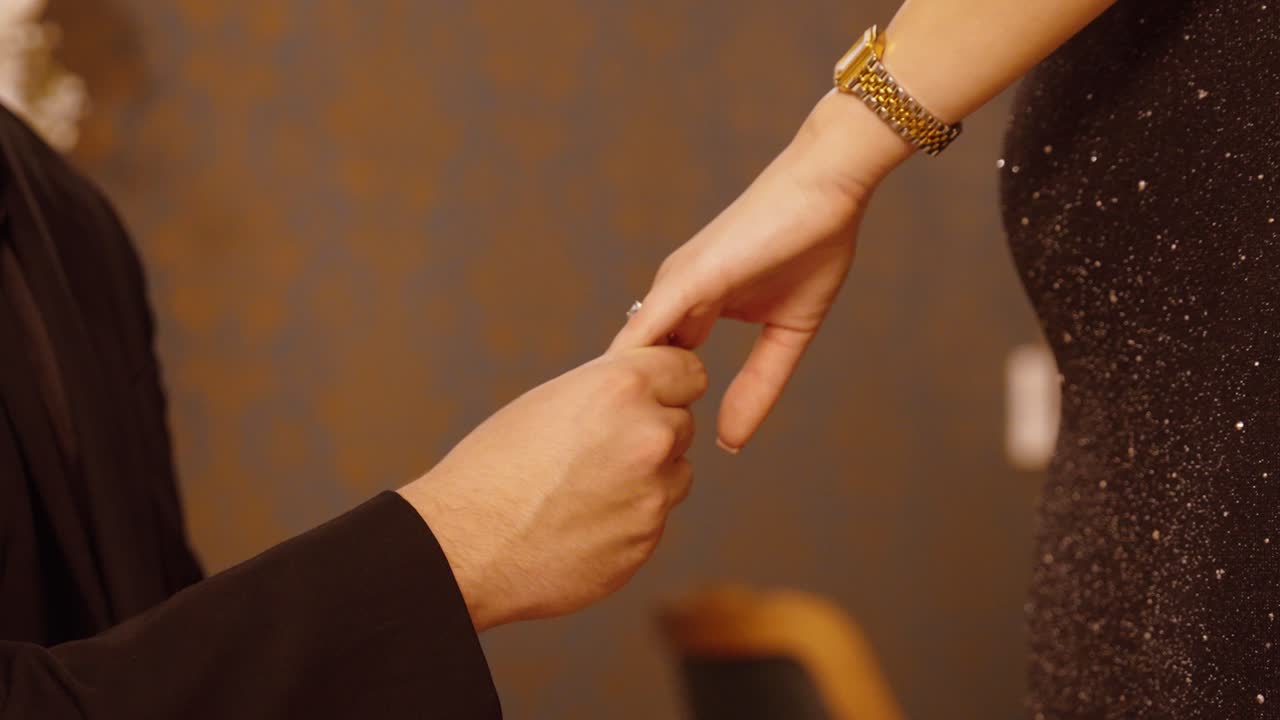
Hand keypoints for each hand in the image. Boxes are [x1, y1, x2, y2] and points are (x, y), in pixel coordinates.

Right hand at [398, 346, 707, 630]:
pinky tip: (583, 521)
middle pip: (683, 423)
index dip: (668, 382)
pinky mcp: (646, 540)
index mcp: (621, 388)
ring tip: (588, 488)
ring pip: (676, 473)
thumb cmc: (492, 470)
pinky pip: (655, 519)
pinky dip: (630, 518)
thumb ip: (609, 389)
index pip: (689, 370)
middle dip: (654, 431)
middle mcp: (649, 436)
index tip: (654, 393)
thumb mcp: (550, 400)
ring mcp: (652, 494)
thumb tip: (645, 384)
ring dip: (649, 478)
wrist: (465, 546)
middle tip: (602, 448)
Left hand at [609, 91, 912, 451]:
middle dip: (612, 411)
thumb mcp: (787, 336)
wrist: (828, 190)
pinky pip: (649, 329)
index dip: (640, 408)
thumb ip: (758, 386)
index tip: (626, 452)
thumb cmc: (811, 247)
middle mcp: (672, 296)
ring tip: (590, 447)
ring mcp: (676, 285)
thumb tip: (731, 441)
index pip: (652, 366)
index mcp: (692, 308)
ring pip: (628, 352)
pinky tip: (616, 404)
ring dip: (613, 397)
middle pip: (627, 365)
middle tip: (591, 463)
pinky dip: (632, 368)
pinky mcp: (689, 278)